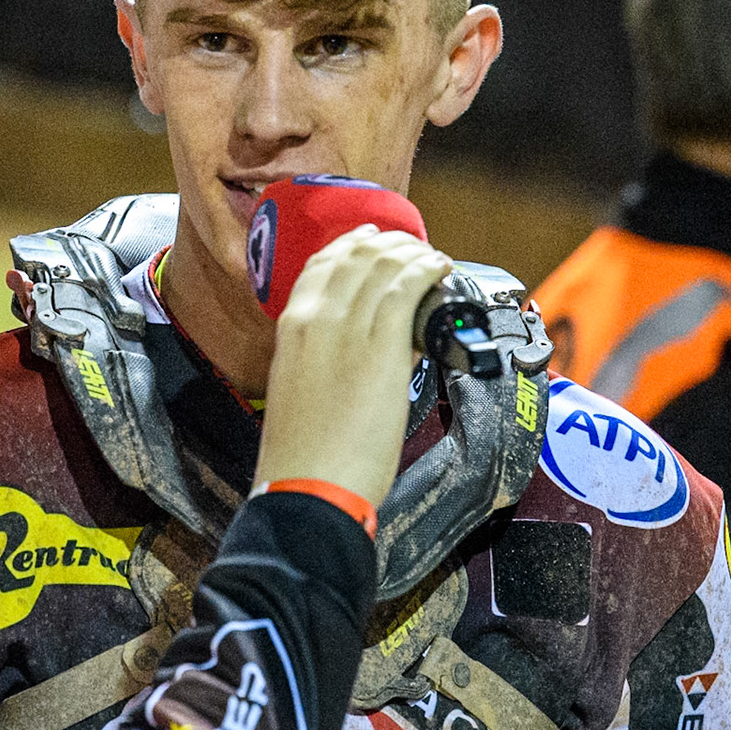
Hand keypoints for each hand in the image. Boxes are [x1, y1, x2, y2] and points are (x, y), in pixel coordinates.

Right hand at [253, 226, 450, 506]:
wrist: (308, 486)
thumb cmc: (303, 452)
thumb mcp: (298, 387)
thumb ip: (322, 357)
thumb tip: (362, 345)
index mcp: (290, 328)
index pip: (321, 265)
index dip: (353, 247)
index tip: (374, 243)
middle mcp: (316, 319)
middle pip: (356, 258)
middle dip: (390, 245)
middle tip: (413, 248)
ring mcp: (349, 331)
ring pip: (385, 268)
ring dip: (415, 255)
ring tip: (432, 259)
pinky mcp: (383, 350)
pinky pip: (408, 290)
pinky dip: (427, 272)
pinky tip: (440, 271)